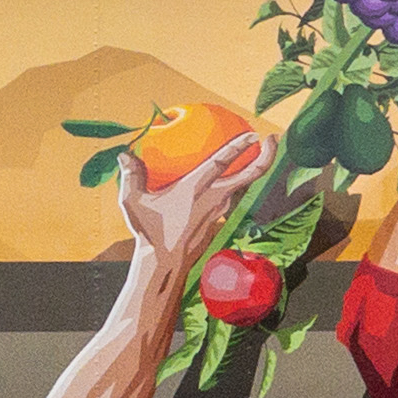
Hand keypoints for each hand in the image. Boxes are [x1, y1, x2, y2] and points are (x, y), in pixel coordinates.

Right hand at [119, 131, 268, 262]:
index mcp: (195, 189)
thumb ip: (132, 176)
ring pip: (242, 187)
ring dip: (251, 171)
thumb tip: (124, 155)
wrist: (164, 264)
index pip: (222, 162)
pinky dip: (236, 186)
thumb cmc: (150, 232)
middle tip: (273, 139)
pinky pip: (231, 199)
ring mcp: (219, 211)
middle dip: (266, 157)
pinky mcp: (217, 221)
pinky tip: (228, 182)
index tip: (253, 134)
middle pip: (249, 175)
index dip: (239, 146)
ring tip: (254, 155)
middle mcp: (213, 198)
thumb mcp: (133, 202)